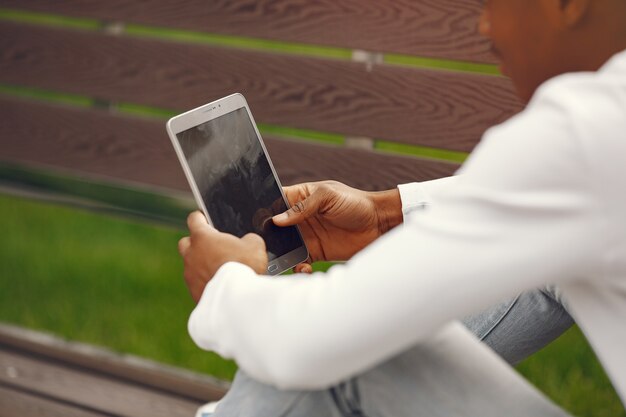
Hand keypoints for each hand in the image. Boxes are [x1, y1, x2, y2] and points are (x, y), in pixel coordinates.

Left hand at [178, 211, 267, 302]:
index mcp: (203, 237)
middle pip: (186, 242)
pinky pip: (197, 282)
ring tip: (219, 269)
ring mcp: (190, 274)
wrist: (237, 298)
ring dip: (201, 264)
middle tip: (211, 246)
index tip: (204, 218)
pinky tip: (219, 284)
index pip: (194, 219)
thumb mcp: (255, 244)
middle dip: (196, 242)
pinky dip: (205, 281)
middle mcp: (191, 254)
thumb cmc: (245, 266)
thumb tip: (247, 242)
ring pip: (191, 264)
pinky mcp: (193, 291)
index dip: (200, 217)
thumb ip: (248, 239)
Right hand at [273, 180, 401, 272]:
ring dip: (279, 254)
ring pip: (283, 247)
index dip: (262, 209)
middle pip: (274, 227)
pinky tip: (303, 268)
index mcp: (299, 197)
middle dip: (267, 236)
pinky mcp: (315, 253)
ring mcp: (306, 236)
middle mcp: (299, 217)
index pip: (274, 201)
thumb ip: (303, 206)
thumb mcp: (328, 196)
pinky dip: (297, 267)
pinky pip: (298, 262)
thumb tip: (278, 220)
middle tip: (262, 245)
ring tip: (278, 261)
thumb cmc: (355, 202)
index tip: (254, 220)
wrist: (379, 224)